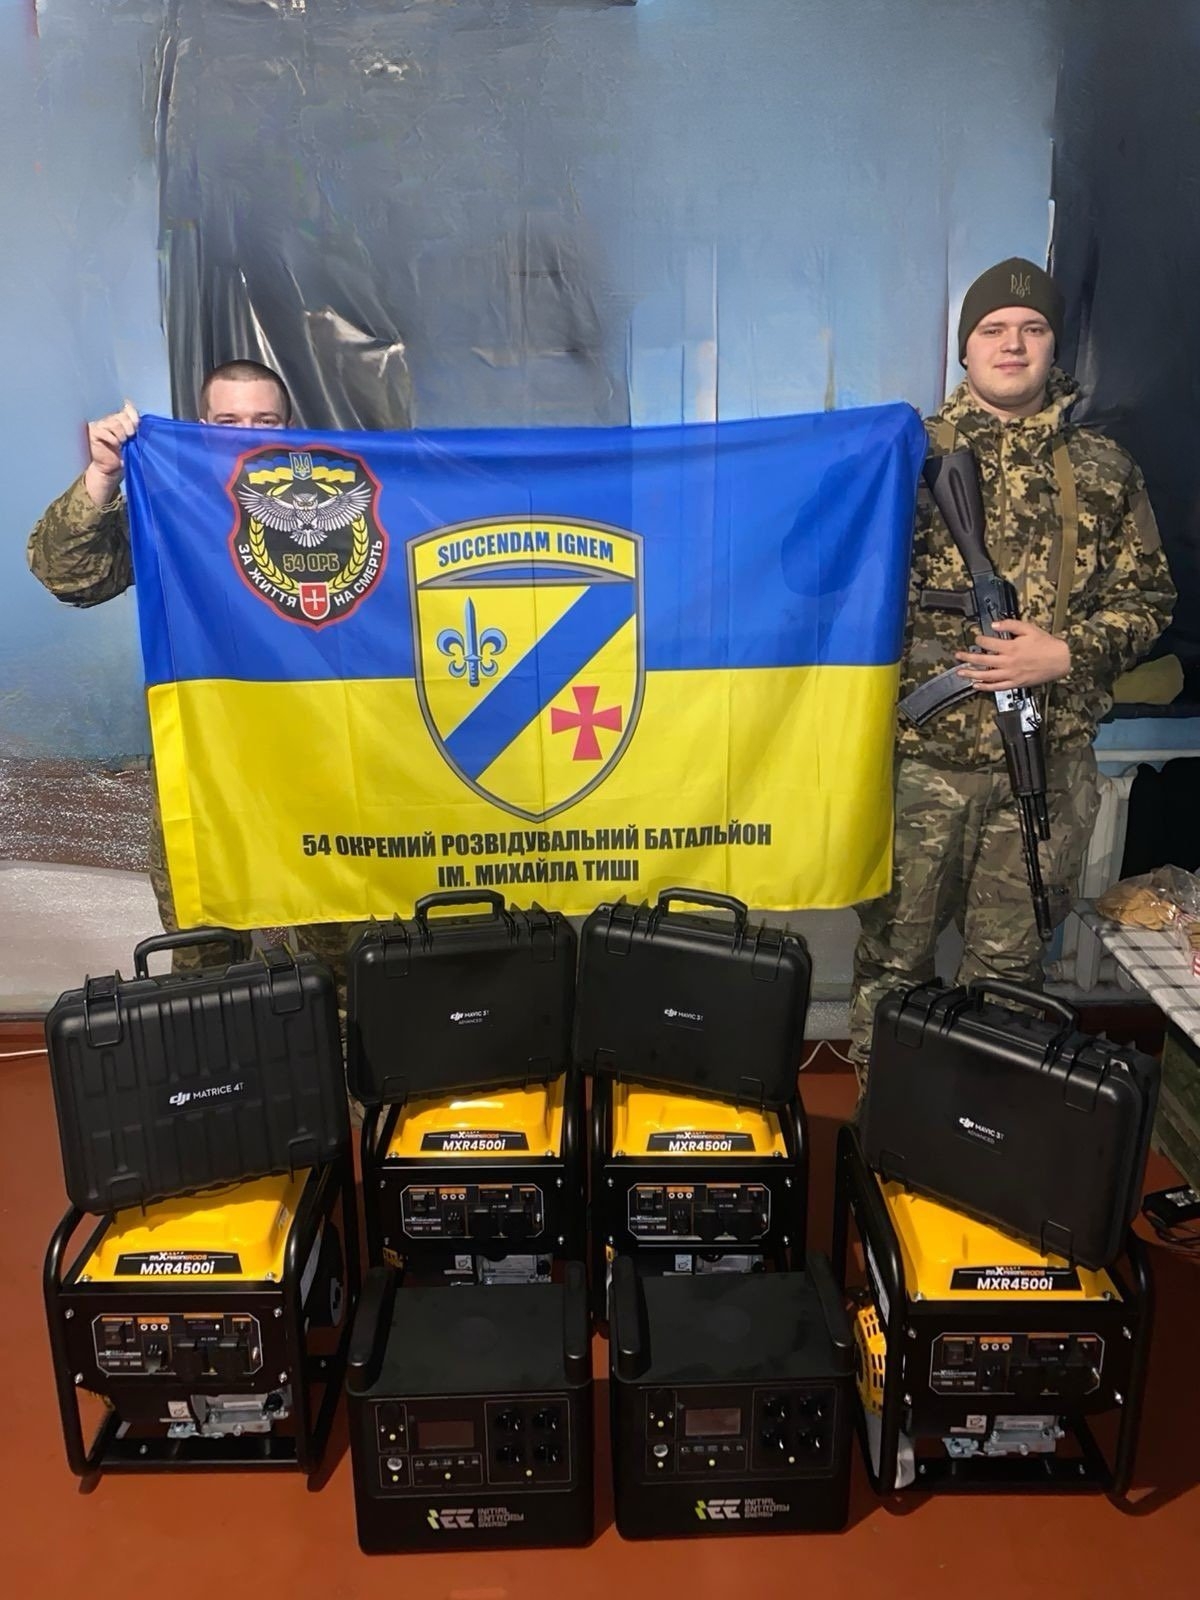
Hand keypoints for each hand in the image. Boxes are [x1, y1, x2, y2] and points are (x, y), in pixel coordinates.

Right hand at [83, 401, 138, 507]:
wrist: (111, 468)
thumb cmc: (123, 454)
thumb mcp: (133, 440)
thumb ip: (135, 428)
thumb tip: (139, 420)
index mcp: (120, 418)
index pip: (127, 407)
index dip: (134, 415)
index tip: (137, 425)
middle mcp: (109, 418)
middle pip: (122, 415)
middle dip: (129, 427)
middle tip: (130, 437)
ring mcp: (100, 424)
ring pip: (114, 423)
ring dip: (122, 435)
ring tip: (123, 443)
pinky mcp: (93, 431)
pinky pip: (105, 432)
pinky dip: (113, 439)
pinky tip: (115, 445)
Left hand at [955, 619, 1070, 690]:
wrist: (1060, 660)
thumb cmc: (1046, 644)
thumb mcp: (1029, 628)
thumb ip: (1010, 624)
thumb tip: (994, 624)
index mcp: (1011, 647)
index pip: (988, 643)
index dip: (980, 640)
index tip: (976, 638)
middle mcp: (1009, 662)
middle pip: (983, 661)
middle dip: (968, 658)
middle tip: (957, 656)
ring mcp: (1011, 674)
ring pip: (987, 676)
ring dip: (972, 674)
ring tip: (960, 672)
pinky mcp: (1015, 683)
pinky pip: (997, 687)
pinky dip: (985, 687)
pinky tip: (976, 685)